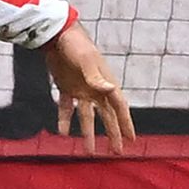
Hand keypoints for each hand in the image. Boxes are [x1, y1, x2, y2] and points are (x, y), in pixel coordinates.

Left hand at [44, 23, 135, 154]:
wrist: (57, 36)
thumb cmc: (77, 45)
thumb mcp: (87, 61)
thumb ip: (97, 77)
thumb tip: (112, 89)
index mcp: (106, 82)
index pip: (119, 107)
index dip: (126, 123)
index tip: (132, 139)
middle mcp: (96, 89)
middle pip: (106, 116)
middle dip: (112, 133)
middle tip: (116, 151)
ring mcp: (81, 89)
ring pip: (87, 116)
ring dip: (88, 133)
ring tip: (88, 151)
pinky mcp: (66, 88)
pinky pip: (66, 108)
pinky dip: (65, 120)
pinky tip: (63, 133)